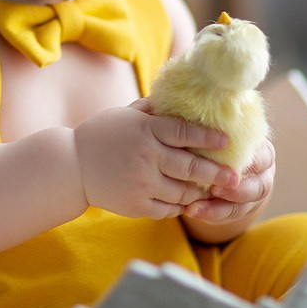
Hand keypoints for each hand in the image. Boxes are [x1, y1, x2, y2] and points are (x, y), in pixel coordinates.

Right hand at [73, 99, 239, 219]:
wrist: (71, 167)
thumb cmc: (101, 135)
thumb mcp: (125, 114)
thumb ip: (153, 109)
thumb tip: (182, 98)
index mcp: (145, 130)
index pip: (184, 132)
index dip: (208, 137)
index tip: (227, 141)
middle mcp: (146, 156)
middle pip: (191, 166)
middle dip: (217, 172)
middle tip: (235, 176)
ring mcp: (141, 183)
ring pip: (183, 191)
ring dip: (201, 191)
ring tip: (213, 190)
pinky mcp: (135, 205)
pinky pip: (168, 209)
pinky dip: (181, 205)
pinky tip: (188, 201)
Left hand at [184, 139, 274, 223]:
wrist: (220, 158)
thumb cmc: (219, 137)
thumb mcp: (222, 131)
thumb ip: (219, 130)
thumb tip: (203, 120)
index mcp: (262, 152)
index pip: (264, 158)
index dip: (252, 163)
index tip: (233, 165)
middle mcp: (262, 175)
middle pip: (258, 188)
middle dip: (237, 191)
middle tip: (214, 190)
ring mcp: (251, 196)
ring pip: (242, 207)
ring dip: (218, 209)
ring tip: (195, 208)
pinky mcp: (238, 210)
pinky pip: (226, 217)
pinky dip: (209, 215)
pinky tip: (191, 211)